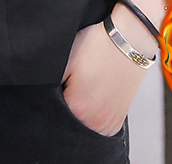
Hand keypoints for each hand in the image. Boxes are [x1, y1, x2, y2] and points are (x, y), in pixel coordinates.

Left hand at [60, 18, 150, 136]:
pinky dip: (94, 118)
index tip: (60, 87)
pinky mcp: (118, 121)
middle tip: (72, 87)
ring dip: (81, 116)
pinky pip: (99, 129)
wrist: (128, 41)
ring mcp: (108, 123)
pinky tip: (94, 99)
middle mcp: (95, 121)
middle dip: (65, 109)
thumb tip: (43, 95)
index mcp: (78, 107)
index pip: (53, 114)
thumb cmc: (98, 46)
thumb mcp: (66, 59)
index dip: (52, 99)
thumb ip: (52, 82)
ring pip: (84, 129)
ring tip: (85, 91)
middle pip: (69, 124)